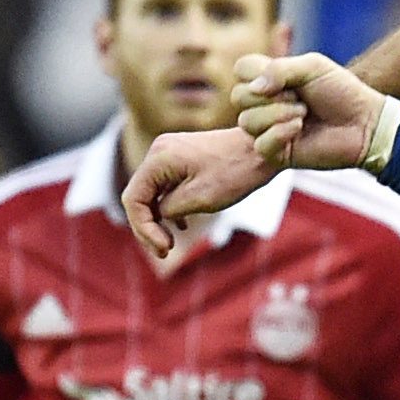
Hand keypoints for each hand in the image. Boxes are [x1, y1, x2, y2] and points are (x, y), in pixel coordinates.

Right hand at [123, 128, 277, 257]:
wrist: (267, 147)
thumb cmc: (237, 171)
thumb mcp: (200, 198)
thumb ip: (169, 209)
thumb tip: (158, 214)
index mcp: (159, 158)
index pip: (133, 199)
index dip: (143, 228)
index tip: (165, 247)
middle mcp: (160, 151)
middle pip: (141, 197)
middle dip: (149, 227)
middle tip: (165, 251)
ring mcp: (171, 153)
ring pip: (153, 193)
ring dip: (160, 219)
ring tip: (171, 243)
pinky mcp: (183, 158)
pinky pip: (167, 187)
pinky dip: (171, 206)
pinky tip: (181, 225)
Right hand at [231, 53, 385, 171]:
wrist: (364, 122)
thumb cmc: (341, 91)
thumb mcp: (313, 67)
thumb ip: (279, 69)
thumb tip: (253, 87)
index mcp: (271, 80)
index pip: (241, 70)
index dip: (256, 71)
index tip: (287, 78)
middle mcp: (265, 104)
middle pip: (239, 96)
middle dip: (271, 96)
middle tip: (300, 99)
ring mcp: (268, 129)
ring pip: (246, 121)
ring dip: (279, 114)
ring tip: (304, 115)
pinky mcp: (275, 152)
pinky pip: (260, 143)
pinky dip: (280, 133)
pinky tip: (300, 129)